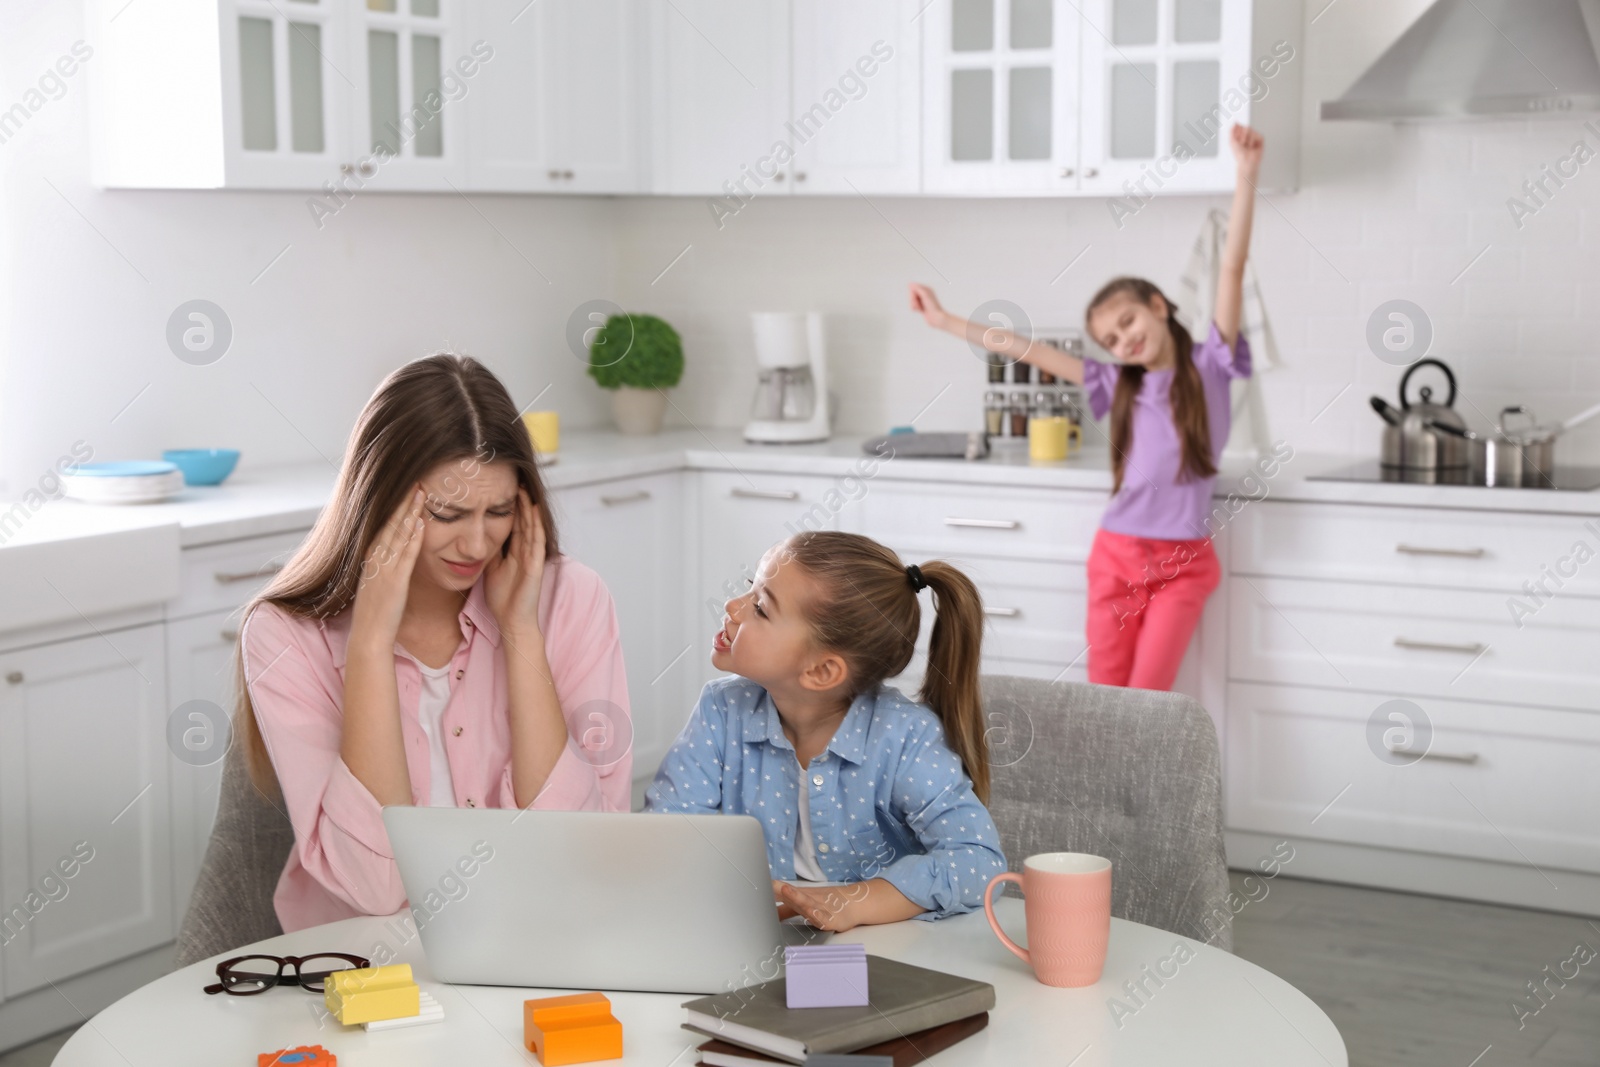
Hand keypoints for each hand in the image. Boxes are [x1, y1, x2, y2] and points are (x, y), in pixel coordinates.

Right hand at [351, 486, 426, 645]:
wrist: (368, 637)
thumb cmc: (376, 615)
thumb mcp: (376, 585)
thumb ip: (382, 568)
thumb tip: (390, 556)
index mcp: (371, 560)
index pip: (383, 526)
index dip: (394, 507)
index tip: (405, 489)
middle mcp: (375, 560)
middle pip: (390, 524)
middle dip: (403, 502)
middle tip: (415, 480)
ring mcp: (384, 570)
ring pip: (398, 535)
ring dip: (410, 513)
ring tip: (421, 492)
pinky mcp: (395, 582)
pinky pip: (405, 556)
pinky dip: (413, 539)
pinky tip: (421, 524)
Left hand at [485, 485, 545, 641]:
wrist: (512, 622)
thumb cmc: (503, 600)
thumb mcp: (490, 570)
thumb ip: (489, 553)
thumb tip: (476, 537)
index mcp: (515, 553)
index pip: (513, 524)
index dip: (509, 507)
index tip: (502, 489)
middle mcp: (525, 552)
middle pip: (523, 521)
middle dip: (520, 502)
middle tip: (515, 480)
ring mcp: (532, 557)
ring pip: (531, 527)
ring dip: (528, 508)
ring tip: (524, 489)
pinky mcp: (535, 565)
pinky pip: (536, 541)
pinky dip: (536, 525)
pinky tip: (534, 510)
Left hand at [772, 880, 871, 932]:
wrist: (855, 903)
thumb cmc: (828, 903)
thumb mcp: (804, 905)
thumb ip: (786, 909)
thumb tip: (770, 911)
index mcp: (800, 896)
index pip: (780, 891)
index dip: (767, 889)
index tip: (753, 885)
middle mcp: (808, 899)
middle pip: (791, 893)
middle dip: (778, 889)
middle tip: (765, 883)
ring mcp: (820, 907)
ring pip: (806, 902)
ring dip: (796, 896)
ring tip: (786, 889)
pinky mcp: (831, 919)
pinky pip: (823, 917)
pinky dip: (817, 914)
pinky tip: (811, 912)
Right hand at [908, 282, 946, 329]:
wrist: (936, 317)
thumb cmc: (933, 306)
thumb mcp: (925, 295)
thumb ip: (917, 288)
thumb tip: (910, 284)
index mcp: (926, 289)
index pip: (913, 287)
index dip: (913, 294)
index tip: (918, 298)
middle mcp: (924, 294)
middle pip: (911, 294)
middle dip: (913, 300)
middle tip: (919, 305)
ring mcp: (922, 300)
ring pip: (911, 300)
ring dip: (914, 305)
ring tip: (920, 308)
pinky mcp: (921, 306)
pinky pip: (912, 305)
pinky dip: (914, 308)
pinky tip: (920, 310)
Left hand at [1230, 123, 1263, 179]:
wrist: (1246, 162)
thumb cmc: (1239, 154)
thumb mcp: (1231, 141)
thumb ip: (1232, 131)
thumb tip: (1235, 122)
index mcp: (1240, 134)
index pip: (1239, 126)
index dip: (1237, 132)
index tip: (1236, 140)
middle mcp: (1248, 134)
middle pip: (1245, 127)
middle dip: (1242, 136)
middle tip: (1242, 144)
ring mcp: (1255, 136)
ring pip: (1251, 130)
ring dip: (1247, 139)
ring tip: (1247, 146)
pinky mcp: (1261, 139)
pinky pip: (1257, 134)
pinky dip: (1253, 141)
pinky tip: (1253, 146)